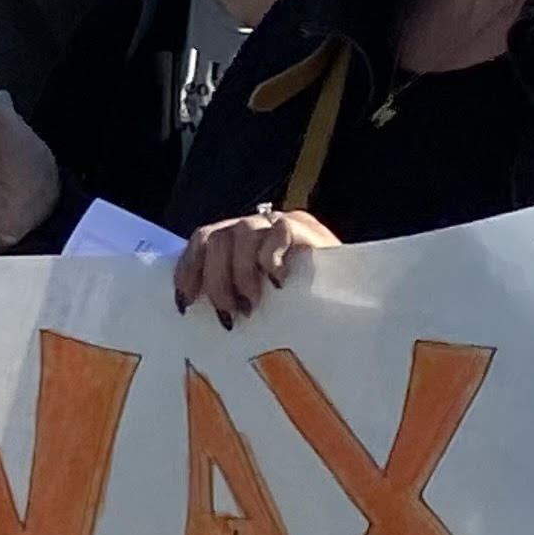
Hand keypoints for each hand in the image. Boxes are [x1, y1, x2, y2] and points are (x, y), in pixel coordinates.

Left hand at [175, 205, 337, 326]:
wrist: (348, 294)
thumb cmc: (295, 303)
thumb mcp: (254, 297)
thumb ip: (227, 291)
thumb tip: (188, 310)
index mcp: (234, 239)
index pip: (201, 241)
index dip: (188, 269)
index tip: (186, 303)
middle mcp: (253, 225)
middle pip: (216, 238)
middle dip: (215, 280)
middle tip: (228, 313)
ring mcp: (278, 222)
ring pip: (242, 233)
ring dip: (241, 273)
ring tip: (253, 303)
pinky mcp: (304, 226)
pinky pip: (278, 231)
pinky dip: (271, 259)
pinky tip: (278, 283)